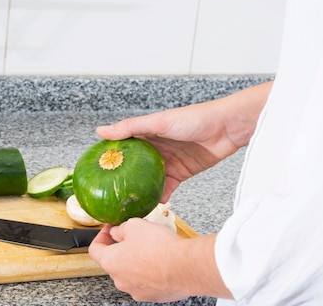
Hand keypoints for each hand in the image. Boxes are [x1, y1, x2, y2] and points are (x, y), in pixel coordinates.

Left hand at [88, 218, 191, 301]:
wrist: (184, 266)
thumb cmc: (159, 248)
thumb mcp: (135, 225)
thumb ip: (121, 229)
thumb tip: (117, 232)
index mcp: (111, 262)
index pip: (95, 249)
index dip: (101, 236)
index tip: (109, 230)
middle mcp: (121, 280)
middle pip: (115, 261)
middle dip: (123, 248)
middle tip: (135, 236)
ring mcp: (136, 290)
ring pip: (132, 272)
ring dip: (138, 261)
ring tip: (152, 248)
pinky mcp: (153, 295)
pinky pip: (148, 281)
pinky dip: (152, 272)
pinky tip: (162, 261)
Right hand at [96, 82, 270, 201]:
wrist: (227, 128)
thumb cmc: (194, 118)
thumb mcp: (158, 122)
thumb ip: (130, 128)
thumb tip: (101, 131)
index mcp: (147, 133)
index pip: (123, 146)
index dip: (109, 157)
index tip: (94, 170)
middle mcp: (155, 147)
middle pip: (134, 166)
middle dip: (123, 179)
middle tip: (107, 194)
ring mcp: (168, 161)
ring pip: (149, 179)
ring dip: (140, 191)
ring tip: (126, 204)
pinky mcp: (182, 172)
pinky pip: (166, 187)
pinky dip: (159, 196)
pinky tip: (150, 204)